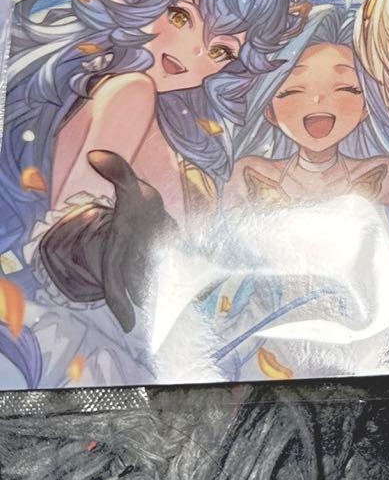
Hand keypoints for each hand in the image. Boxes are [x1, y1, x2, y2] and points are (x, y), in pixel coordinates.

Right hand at [88, 150, 178, 332]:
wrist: (147, 208)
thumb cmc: (136, 201)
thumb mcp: (129, 186)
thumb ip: (117, 170)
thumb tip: (96, 153)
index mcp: (117, 250)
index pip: (113, 280)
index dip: (118, 303)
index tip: (128, 326)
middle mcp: (131, 264)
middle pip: (138, 289)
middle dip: (148, 304)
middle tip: (164, 319)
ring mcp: (148, 269)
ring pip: (155, 289)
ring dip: (165, 300)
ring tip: (183, 312)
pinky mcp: (165, 270)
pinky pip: (172, 283)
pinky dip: (183, 289)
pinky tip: (201, 295)